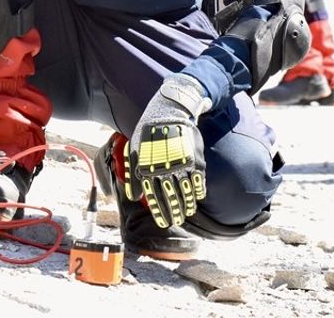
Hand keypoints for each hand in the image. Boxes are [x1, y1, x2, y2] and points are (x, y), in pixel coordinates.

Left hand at [128, 73, 210, 227]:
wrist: (169, 112)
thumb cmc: (148, 132)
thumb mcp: (135, 151)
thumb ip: (134, 175)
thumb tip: (134, 196)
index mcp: (149, 169)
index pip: (155, 197)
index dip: (160, 212)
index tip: (163, 222)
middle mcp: (165, 169)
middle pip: (171, 197)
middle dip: (174, 212)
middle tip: (177, 222)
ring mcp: (181, 164)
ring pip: (186, 191)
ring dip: (187, 204)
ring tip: (188, 213)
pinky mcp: (195, 158)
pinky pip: (198, 178)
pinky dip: (199, 189)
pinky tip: (199, 197)